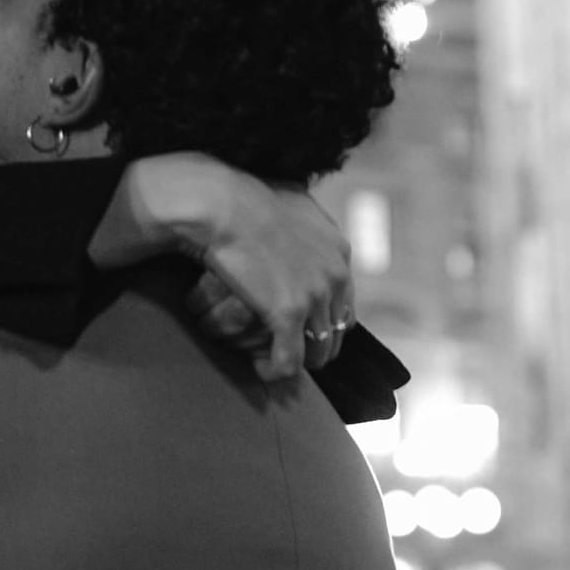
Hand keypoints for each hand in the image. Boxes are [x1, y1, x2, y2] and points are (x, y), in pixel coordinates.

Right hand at [93, 157, 353, 381]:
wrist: (225, 205)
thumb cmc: (248, 198)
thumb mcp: (297, 205)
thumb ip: (309, 223)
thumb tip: (305, 221)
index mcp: (339, 251)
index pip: (345, 303)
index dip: (325, 320)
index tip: (305, 328)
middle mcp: (335, 276)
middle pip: (337, 331)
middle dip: (316, 346)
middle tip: (290, 350)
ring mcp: (314, 297)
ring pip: (319, 352)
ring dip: (298, 361)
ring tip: (275, 362)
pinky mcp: (288, 315)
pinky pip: (289, 361)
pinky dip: (276, 371)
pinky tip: (261, 370)